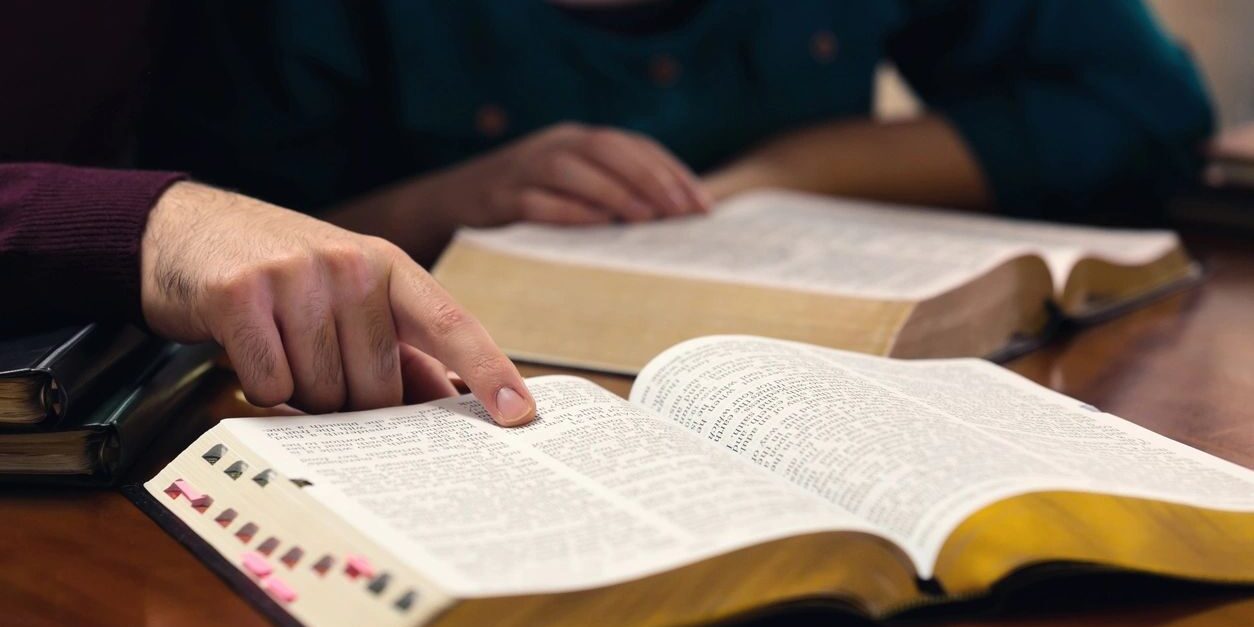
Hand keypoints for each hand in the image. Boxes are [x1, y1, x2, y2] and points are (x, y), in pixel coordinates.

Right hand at [140, 181, 535, 424]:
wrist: (185, 230)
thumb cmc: (282, 273)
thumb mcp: (349, 293)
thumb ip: (398, 345)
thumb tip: (448, 404)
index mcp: (388, 265)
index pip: (451, 322)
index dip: (490, 370)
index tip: (519, 412)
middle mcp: (350, 264)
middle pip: (378, 387)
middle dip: (350, 401)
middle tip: (318, 363)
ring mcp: (296, 276)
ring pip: (323, 395)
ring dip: (301, 394)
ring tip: (282, 348)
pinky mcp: (241, 295)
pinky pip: (271, 386)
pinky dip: (259, 387)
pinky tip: (250, 349)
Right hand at [429, 123, 712, 226]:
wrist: (454, 201)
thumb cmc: (528, 200)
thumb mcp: (570, 186)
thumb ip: (612, 192)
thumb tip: (672, 219)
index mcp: (577, 140)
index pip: (633, 146)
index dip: (671, 172)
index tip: (702, 205)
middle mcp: (553, 145)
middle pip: (608, 150)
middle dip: (650, 180)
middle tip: (681, 214)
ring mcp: (524, 169)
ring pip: (573, 171)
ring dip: (614, 192)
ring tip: (646, 219)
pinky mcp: (500, 198)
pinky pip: (536, 201)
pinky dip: (568, 211)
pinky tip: (598, 226)